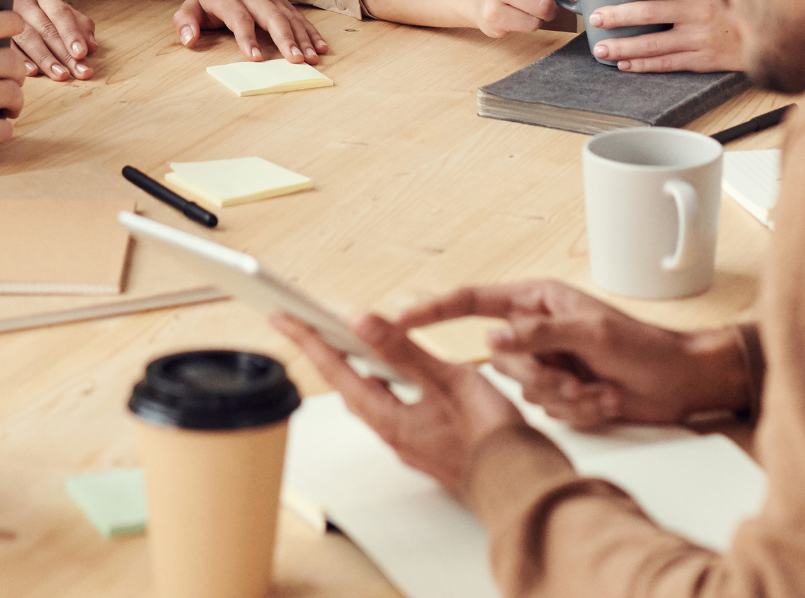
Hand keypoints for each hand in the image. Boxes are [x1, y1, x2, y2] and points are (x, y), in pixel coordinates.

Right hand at [12, 0, 98, 79]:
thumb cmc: (34, 10)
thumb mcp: (57, 11)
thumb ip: (78, 25)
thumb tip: (92, 47)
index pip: (60, 13)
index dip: (72, 34)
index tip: (82, 53)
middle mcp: (23, 1)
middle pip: (46, 28)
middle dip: (64, 53)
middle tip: (78, 72)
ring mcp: (4, 16)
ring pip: (28, 38)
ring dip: (46, 59)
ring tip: (60, 75)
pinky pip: (7, 46)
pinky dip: (21, 59)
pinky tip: (32, 72)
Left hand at [174, 0, 327, 63]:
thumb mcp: (191, 5)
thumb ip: (185, 21)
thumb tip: (189, 40)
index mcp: (230, 0)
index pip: (240, 19)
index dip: (247, 39)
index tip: (256, 59)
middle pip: (273, 18)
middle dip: (286, 39)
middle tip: (296, 60)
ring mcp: (273, 0)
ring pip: (291, 18)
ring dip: (304, 39)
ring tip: (312, 58)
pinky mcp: (285, 5)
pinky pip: (301, 19)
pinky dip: (313, 33)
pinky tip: (321, 48)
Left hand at [273, 311, 523, 493]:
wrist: (521, 485)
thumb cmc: (492, 439)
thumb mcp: (447, 381)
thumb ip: (404, 350)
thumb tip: (361, 322)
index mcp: (390, 419)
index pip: (337, 371)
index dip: (309, 340)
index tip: (283, 318)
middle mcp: (392, 434)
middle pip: (346, 385)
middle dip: (324, 352)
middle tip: (304, 325)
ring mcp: (410, 442)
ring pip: (370, 399)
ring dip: (353, 369)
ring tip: (342, 342)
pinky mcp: (429, 445)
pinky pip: (392, 409)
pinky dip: (382, 384)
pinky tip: (394, 376)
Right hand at [396, 280, 750, 427]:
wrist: (680, 384)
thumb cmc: (644, 347)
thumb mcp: (592, 335)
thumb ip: (540, 335)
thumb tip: (493, 339)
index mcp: (538, 301)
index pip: (471, 301)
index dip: (431, 309)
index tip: (396, 319)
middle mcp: (536, 330)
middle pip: (499, 360)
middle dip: (540, 378)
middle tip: (579, 378)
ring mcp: (547, 363)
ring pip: (521, 390)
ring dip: (564, 398)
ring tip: (600, 389)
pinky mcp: (559, 393)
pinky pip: (545, 410)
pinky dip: (577, 411)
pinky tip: (605, 400)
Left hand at [587, 0, 739, 72]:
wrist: (766, 35)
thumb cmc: (733, 4)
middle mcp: (699, 11)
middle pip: (651, 12)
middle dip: (617, 16)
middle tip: (594, 17)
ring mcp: (700, 38)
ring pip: (654, 44)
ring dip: (623, 47)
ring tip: (600, 48)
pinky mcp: (702, 61)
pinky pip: (666, 63)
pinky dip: (642, 65)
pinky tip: (623, 64)